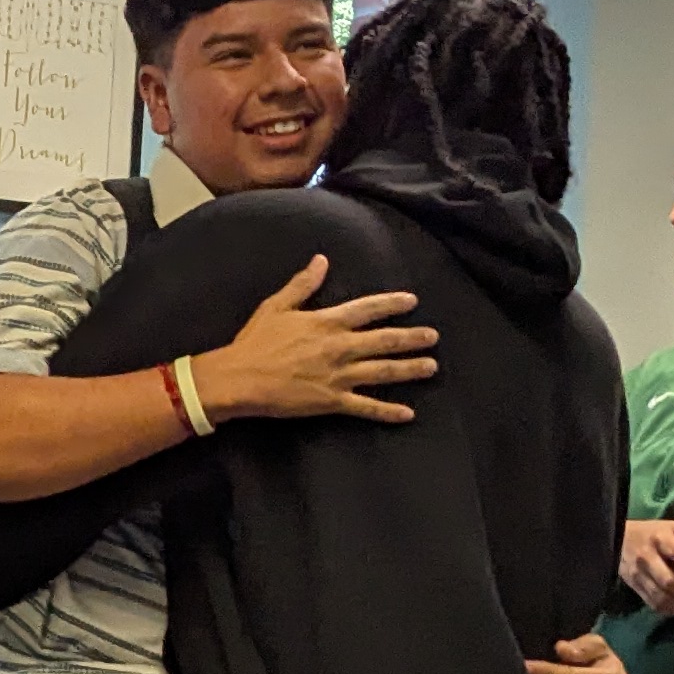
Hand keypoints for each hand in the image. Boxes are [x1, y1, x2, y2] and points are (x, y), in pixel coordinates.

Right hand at [194, 257, 437, 425]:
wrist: (240, 378)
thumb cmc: (255, 341)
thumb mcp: (277, 305)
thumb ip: (303, 284)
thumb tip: (321, 260)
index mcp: (327, 322)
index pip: (368, 309)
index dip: (391, 304)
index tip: (412, 301)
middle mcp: (339, 347)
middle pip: (385, 341)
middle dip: (412, 338)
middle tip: (433, 336)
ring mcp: (339, 376)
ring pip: (383, 372)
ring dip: (409, 369)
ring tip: (431, 366)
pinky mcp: (332, 401)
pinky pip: (366, 407)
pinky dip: (388, 411)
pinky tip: (408, 413)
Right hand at [619, 519, 673, 616]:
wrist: (617, 538)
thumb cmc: (652, 532)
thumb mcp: (672, 526)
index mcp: (658, 538)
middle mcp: (646, 557)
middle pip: (669, 581)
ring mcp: (637, 574)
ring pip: (661, 596)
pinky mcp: (634, 586)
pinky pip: (653, 604)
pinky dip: (670, 609)